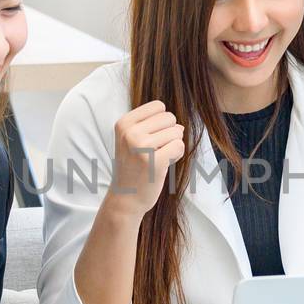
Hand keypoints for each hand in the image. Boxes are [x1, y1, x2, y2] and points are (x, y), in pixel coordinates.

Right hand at [104, 100, 186, 218]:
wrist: (125, 198)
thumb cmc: (132, 167)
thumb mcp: (131, 139)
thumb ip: (152, 125)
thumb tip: (180, 125)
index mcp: (123, 123)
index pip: (158, 106)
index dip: (161, 122)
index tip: (150, 137)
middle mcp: (130, 133)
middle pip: (169, 117)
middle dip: (169, 133)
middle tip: (155, 150)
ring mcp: (142, 147)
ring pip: (177, 132)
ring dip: (173, 145)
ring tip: (158, 158)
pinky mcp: (155, 162)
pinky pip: (179, 146)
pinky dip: (177, 155)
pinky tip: (165, 164)